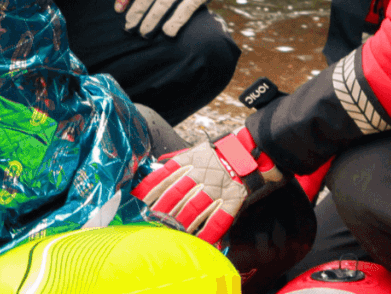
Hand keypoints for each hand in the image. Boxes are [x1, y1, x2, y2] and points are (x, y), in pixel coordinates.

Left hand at [132, 129, 282, 244]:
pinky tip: (199, 241)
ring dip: (180, 222)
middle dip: (162, 208)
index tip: (140, 199)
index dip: (152, 188)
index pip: (167, 175)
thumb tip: (159, 164)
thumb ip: (179, 158)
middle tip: (150, 218)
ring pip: (193, 208)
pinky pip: (218, 219)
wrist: (250, 151)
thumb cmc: (220, 152)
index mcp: (191, 161)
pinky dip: (208, 232)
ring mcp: (216, 189)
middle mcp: (201, 175)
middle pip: (177, 193)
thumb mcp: (198, 149)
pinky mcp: (231, 200)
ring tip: (168, 231)